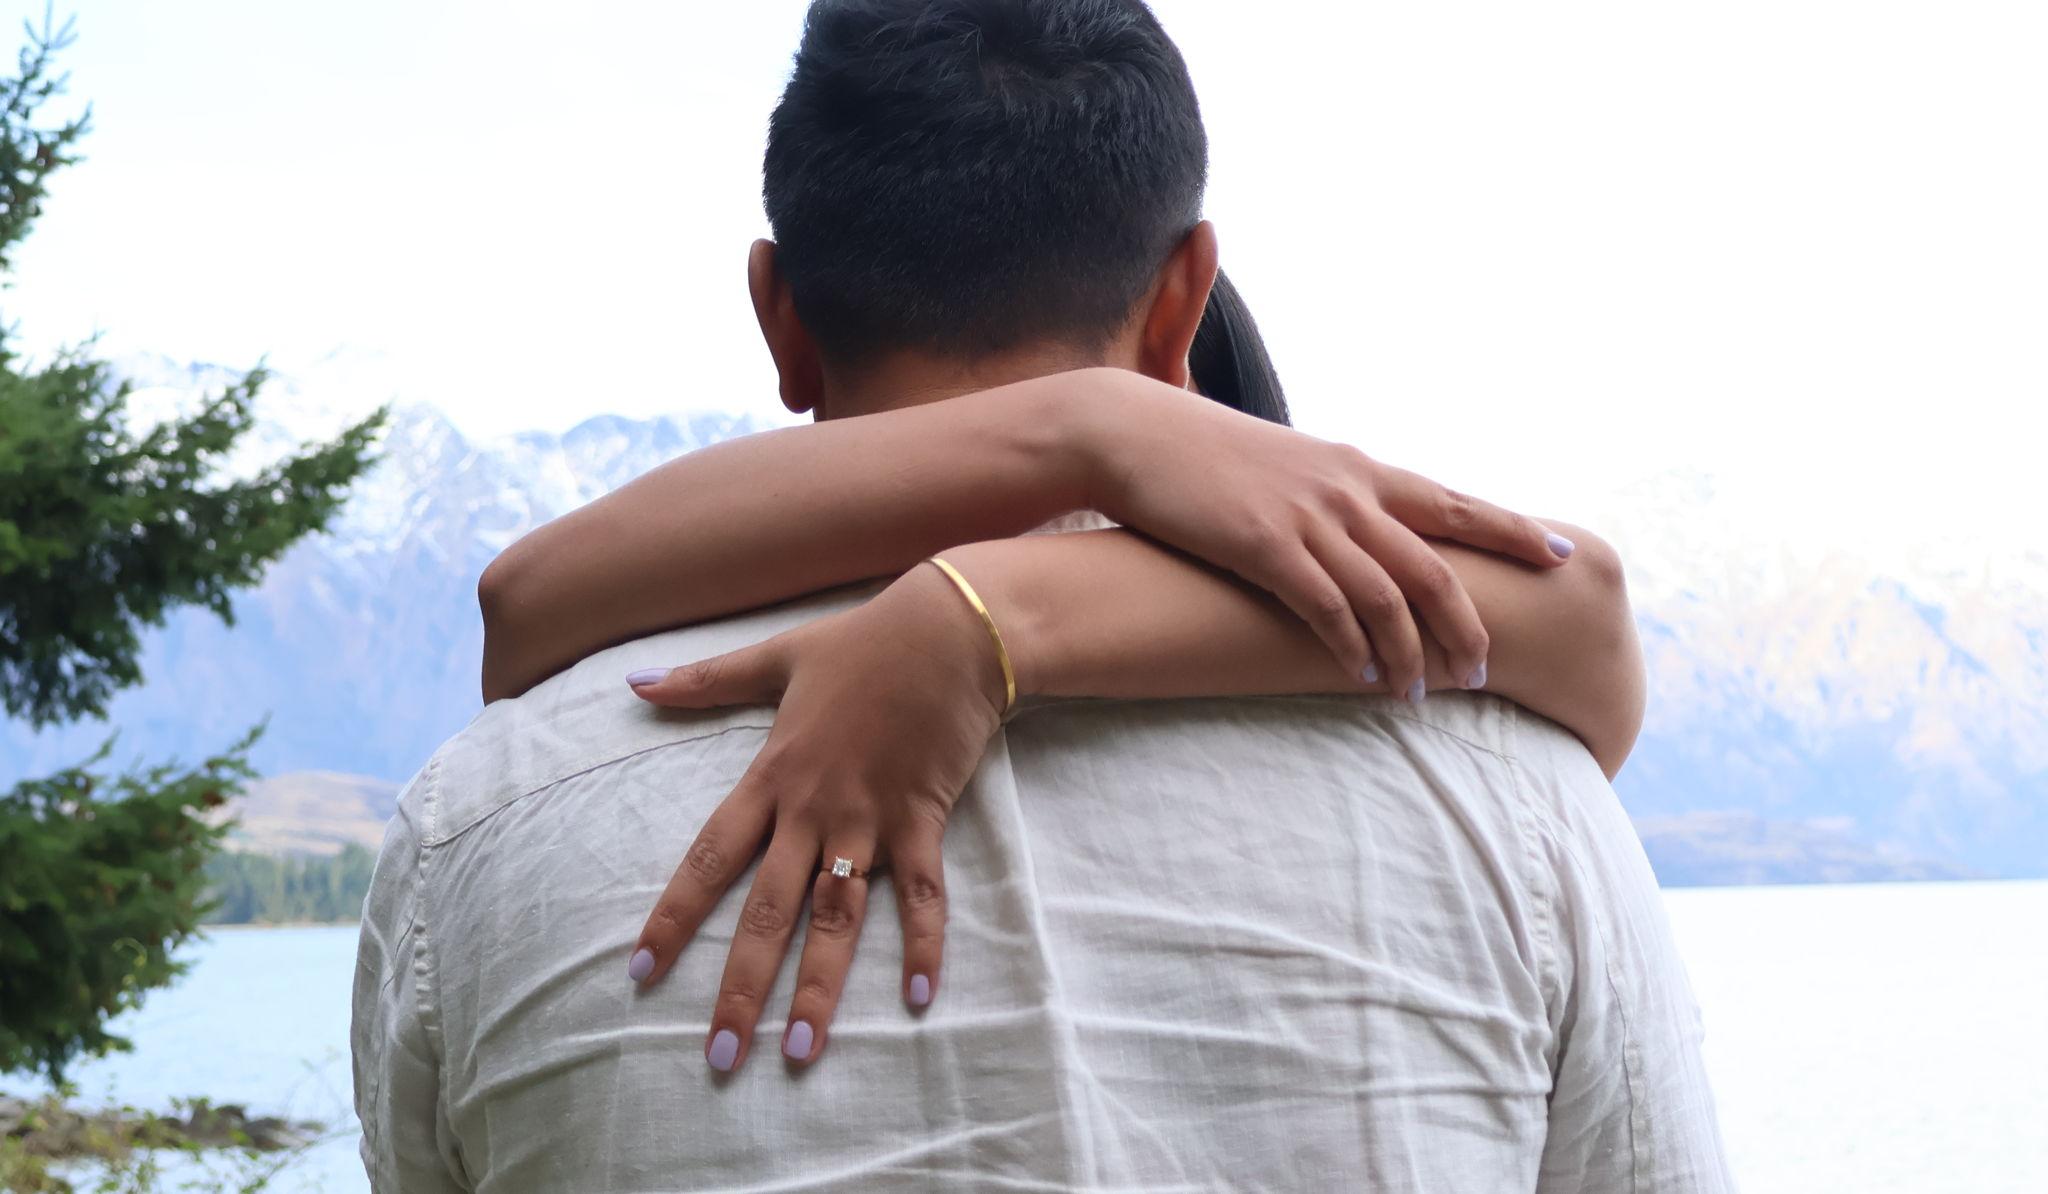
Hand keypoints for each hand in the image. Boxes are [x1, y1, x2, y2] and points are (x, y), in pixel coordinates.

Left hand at [621, 565, 1003, 1072]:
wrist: (949, 632)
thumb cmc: (862, 642)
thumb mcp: (775, 655)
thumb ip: (705, 681)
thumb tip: (634, 681)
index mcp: (772, 776)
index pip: (708, 859)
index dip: (672, 917)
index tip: (639, 971)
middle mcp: (814, 810)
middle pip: (767, 912)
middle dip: (739, 988)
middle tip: (719, 1058)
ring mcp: (871, 820)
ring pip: (838, 918)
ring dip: (821, 986)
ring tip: (802, 1050)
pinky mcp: (924, 821)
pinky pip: (925, 895)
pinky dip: (924, 945)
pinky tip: (918, 1000)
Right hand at [1070, 369, 1573, 697]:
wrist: (1133, 433)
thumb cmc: (1204, 458)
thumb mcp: (1286, 468)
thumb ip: (1330, 500)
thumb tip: (1358, 538)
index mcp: (1358, 469)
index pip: (1453, 502)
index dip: (1511, 530)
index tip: (1560, 554)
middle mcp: (1347, 490)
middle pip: (1435, 565)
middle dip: (1466, 625)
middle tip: (1482, 671)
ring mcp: (1308, 517)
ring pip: (1388, 597)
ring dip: (1411, 654)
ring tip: (1417, 694)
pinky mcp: (1264, 545)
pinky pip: (1326, 608)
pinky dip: (1352, 646)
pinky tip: (1361, 674)